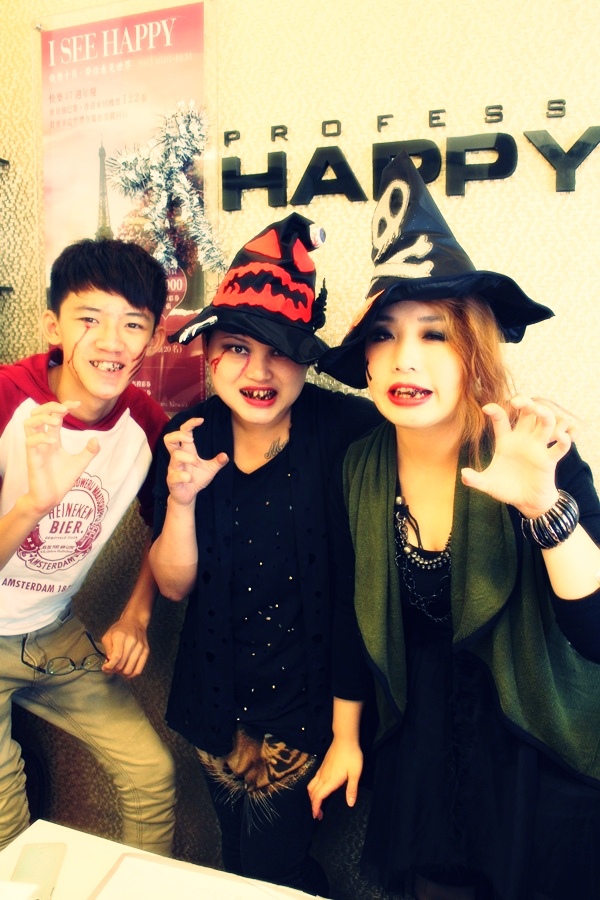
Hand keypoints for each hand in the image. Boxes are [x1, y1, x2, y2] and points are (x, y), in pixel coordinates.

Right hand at [24, 401, 99, 515]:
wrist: (52, 499)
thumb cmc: (62, 480)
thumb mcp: (80, 463)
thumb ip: (89, 451)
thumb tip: (97, 439)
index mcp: (53, 439)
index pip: (54, 415)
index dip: (64, 405)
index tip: (77, 404)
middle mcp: (42, 440)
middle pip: (37, 414)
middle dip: (49, 406)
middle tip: (65, 409)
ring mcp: (36, 449)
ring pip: (28, 423)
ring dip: (42, 417)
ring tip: (57, 420)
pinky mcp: (32, 459)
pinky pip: (29, 442)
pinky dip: (40, 437)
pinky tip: (52, 440)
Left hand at [101, 613, 149, 677]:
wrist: (135, 621)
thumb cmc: (120, 629)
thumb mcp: (108, 635)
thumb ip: (107, 650)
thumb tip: (108, 664)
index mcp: (120, 637)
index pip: (116, 657)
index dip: (109, 666)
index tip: (105, 668)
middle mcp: (132, 642)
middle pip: (122, 665)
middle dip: (114, 670)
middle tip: (110, 668)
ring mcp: (140, 647)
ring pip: (129, 670)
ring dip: (121, 673)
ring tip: (118, 669)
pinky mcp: (146, 652)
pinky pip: (138, 670)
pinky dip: (130, 675)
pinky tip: (126, 672)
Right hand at [163, 418, 228, 505]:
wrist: (187, 496)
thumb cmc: (196, 479)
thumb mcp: (210, 469)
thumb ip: (218, 462)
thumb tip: (226, 455)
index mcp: (186, 451)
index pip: (183, 432)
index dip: (190, 423)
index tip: (201, 420)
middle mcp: (177, 457)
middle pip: (168, 439)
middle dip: (178, 435)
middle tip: (191, 440)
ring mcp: (173, 468)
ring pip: (175, 456)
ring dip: (188, 457)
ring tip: (197, 463)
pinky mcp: (172, 480)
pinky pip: (175, 475)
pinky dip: (184, 476)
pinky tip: (190, 478)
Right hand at [307, 738, 362, 820]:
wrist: (345, 739)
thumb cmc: (352, 756)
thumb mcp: (355, 773)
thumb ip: (352, 789)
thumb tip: (350, 804)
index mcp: (330, 780)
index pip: (319, 797)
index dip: (316, 807)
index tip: (317, 816)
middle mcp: (323, 776)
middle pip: (312, 793)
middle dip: (313, 805)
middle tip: (318, 814)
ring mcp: (321, 770)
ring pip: (311, 786)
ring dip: (312, 797)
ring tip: (317, 804)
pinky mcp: (322, 766)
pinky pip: (314, 780)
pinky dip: (313, 789)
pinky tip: (319, 789)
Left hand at [461, 395, 570, 516]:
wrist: (526, 502)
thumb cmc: (506, 488)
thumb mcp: (488, 485)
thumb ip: (475, 480)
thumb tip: (463, 474)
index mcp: (506, 441)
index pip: (501, 420)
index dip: (495, 411)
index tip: (486, 408)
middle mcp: (523, 439)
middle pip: (527, 413)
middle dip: (525, 402)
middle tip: (517, 401)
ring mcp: (538, 447)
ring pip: (546, 422)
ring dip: (544, 413)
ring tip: (538, 411)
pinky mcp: (549, 460)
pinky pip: (560, 446)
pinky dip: (563, 440)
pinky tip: (559, 437)